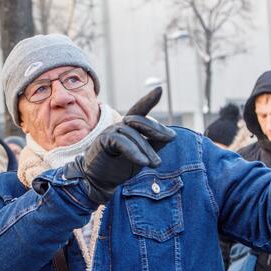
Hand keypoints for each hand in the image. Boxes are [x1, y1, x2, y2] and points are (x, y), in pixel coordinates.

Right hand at [63, 87, 175, 203]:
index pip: (140, 110)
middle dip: (156, 128)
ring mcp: (110, 132)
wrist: (99, 181)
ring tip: (155, 163)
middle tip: (171, 138)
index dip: (149, 99)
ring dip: (146, 149)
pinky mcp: (103, 141)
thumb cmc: (119, 167)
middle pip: (140, 120)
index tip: (160, 89)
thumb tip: (171, 135)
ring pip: (133, 133)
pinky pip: (121, 142)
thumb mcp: (142, 155)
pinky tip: (143, 162)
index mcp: (129, 127)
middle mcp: (119, 126)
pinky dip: (134, 152)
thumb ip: (154, 144)